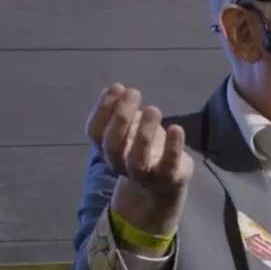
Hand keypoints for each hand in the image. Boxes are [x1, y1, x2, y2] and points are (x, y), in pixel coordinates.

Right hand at [85, 83, 191, 231]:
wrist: (163, 182)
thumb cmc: (142, 147)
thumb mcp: (129, 128)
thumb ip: (120, 111)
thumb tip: (116, 89)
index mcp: (106, 149)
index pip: (95, 132)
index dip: (103, 109)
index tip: (117, 87)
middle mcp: (119, 164)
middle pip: (112, 145)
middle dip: (121, 117)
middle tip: (134, 92)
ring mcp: (143, 175)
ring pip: (137, 159)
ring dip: (143, 133)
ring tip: (153, 109)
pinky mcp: (168, 178)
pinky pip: (168, 165)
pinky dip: (172, 147)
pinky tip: (176, 128)